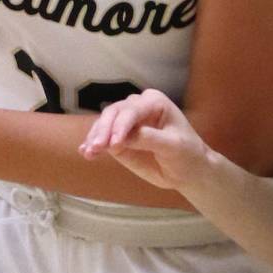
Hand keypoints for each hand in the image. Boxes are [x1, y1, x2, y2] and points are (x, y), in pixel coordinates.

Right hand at [78, 89, 212, 190]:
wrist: (188, 171)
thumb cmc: (186, 154)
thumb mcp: (173, 146)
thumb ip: (148, 139)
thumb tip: (121, 139)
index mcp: (154, 102)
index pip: (132, 110)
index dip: (121, 126)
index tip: (112, 144)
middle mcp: (137, 106)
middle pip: (114, 113)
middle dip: (103, 130)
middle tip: (95, 148)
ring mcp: (126, 122)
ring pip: (105, 123)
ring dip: (94, 137)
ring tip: (88, 152)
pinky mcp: (119, 138)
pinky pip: (103, 137)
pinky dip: (93, 143)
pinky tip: (85, 151)